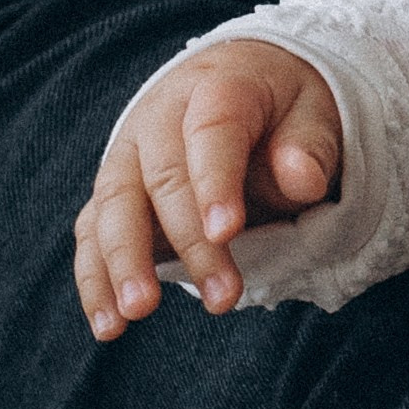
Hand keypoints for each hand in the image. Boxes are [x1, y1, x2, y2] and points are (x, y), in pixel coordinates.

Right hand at [74, 38, 342, 333]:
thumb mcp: (315, 112)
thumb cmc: (284, 108)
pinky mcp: (114, 192)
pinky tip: (108, 324)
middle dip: (187, 240)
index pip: (210, 132)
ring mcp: (129, 155)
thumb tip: (302, 178)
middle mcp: (159, 118)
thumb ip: (310, 146)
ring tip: (138, 313)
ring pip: (113, 205)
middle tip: (221, 298)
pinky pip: (92, 233)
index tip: (227, 231)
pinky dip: (95, 279)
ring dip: (123, 263)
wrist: (243, 84)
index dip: (216, 181)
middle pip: (160, 177)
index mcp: (216, 88)